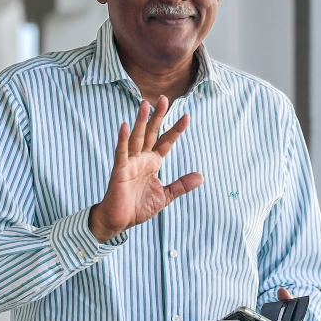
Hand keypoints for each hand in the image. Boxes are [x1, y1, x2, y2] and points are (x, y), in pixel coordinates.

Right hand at [88, 96, 203, 242]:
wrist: (120, 221)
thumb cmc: (139, 207)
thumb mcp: (165, 196)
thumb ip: (181, 185)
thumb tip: (201, 176)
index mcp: (153, 163)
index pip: (166, 142)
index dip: (175, 130)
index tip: (187, 117)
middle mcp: (141, 159)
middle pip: (151, 133)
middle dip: (157, 117)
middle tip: (164, 99)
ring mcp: (129, 163)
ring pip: (136, 138)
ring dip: (140, 121)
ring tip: (145, 103)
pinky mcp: (119, 171)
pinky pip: (121, 153)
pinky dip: (123, 140)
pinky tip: (125, 126)